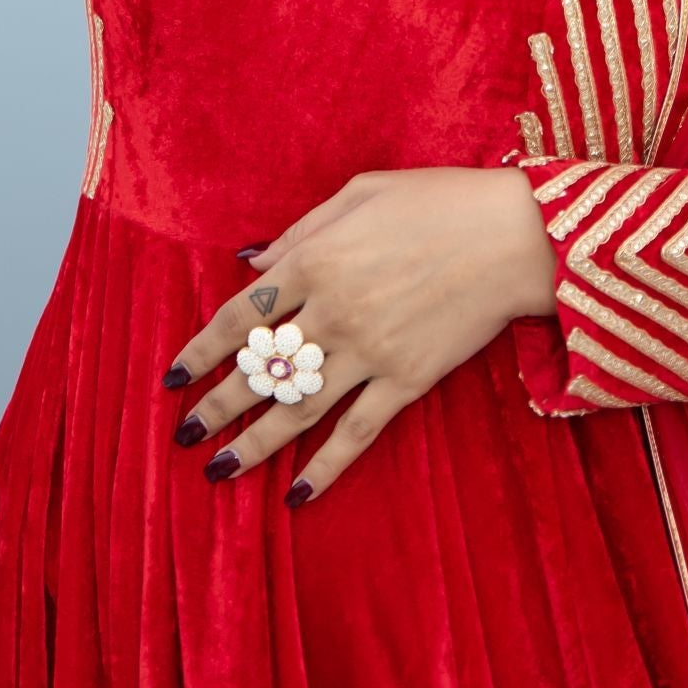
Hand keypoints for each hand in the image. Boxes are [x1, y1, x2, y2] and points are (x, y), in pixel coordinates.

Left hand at [160, 165, 559, 502]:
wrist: (513, 234)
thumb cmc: (439, 200)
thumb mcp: (361, 192)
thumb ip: (302, 231)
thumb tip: (252, 263)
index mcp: (314, 260)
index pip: (240, 316)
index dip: (201, 351)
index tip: (174, 377)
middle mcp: (331, 311)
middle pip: (258, 372)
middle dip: (216, 408)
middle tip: (184, 435)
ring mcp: (368, 352)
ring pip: (297, 412)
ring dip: (253, 446)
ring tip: (218, 472)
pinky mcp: (406, 381)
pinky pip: (356, 434)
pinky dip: (326, 469)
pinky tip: (298, 495)